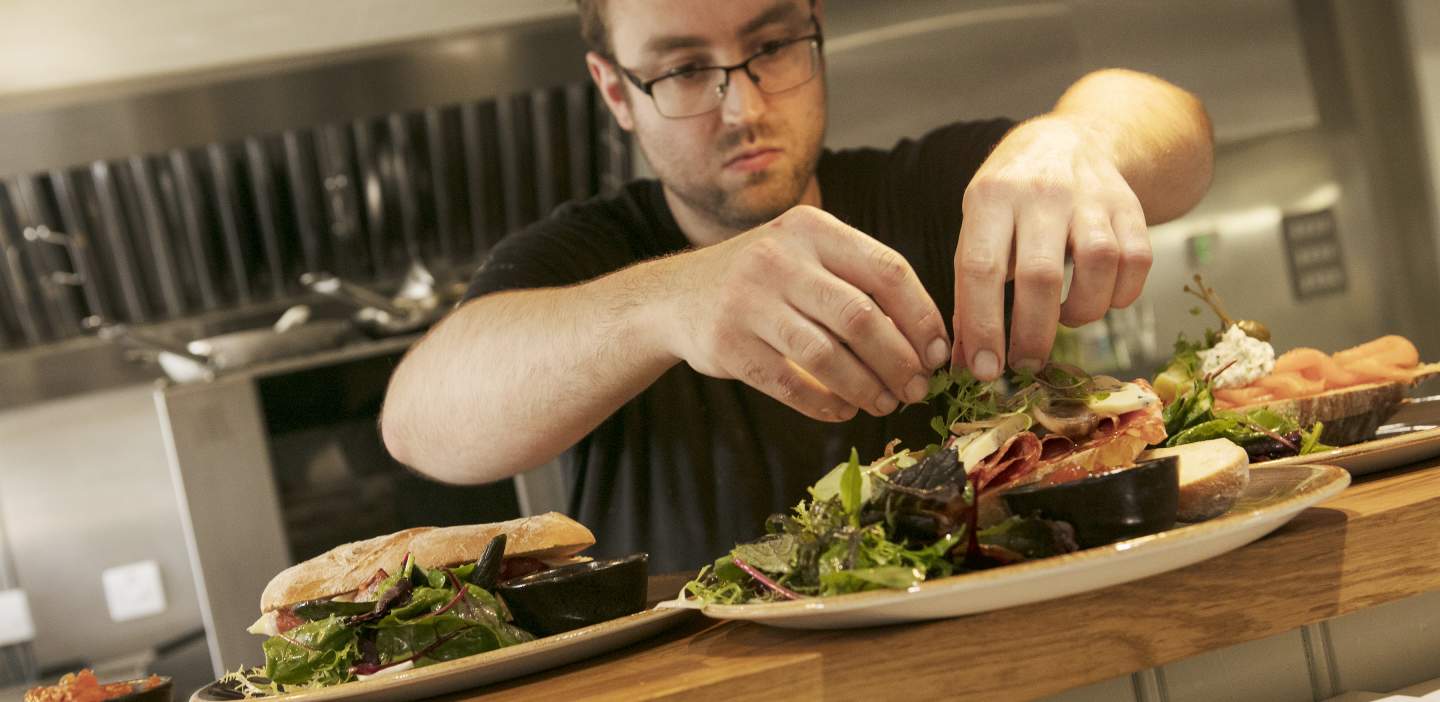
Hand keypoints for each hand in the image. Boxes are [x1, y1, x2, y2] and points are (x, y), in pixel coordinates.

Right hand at [663, 205, 951, 420]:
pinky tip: (844, 410)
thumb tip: (928, 343)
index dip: (921, 317)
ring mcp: (748, 301)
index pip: (887, 270)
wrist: (675, 297)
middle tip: (917, 389)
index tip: (938, 353)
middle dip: (899, 361)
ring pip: (827, 355)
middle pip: (861, 317)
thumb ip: (857, 281)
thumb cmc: (763, 281)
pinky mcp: (727, 344)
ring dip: (866, 387)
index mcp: (811, 228)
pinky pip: (789, 383)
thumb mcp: (805, 254)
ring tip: (886, 404)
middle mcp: (779, 258)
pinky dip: (825, 403)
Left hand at [952, 116, 1152, 378]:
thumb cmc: (1010, 200)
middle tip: (1025, 365)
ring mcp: (1091, 197)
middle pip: (1041, 275)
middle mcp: (1042, 193)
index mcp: (991, 198)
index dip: (982, 326)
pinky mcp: (1130, 207)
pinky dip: (1120, 295)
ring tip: (1063, 318)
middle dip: (1032, 335)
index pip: (981, 268)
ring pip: (1099, 266)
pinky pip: (1136, 262)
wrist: (1068, 142)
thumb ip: (969, 293)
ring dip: (1081, 311)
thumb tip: (965, 363)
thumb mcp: (977, 228)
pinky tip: (1099, 298)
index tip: (982, 370)